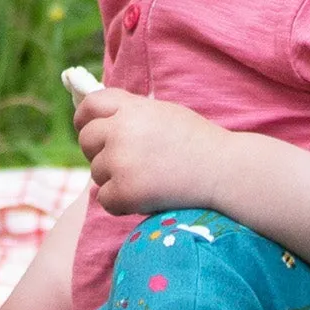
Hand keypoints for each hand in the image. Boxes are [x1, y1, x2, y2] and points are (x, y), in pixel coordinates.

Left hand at [74, 88, 236, 216]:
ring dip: (114, 179)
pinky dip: (121, 203)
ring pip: (96, 172)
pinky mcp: (125, 191)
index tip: (88, 129)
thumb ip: (131, 113)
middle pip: (86, 140)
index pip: (90, 106)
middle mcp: (121, 130)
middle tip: (124, 163)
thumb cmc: (198, 142)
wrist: (224, 170)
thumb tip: (98, 120)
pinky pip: (105, 199)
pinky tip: (144, 198)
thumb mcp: (163, 113)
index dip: (85, 119)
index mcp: (131, 108)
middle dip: (99, 152)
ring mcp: (121, 161)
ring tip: (147, 179)